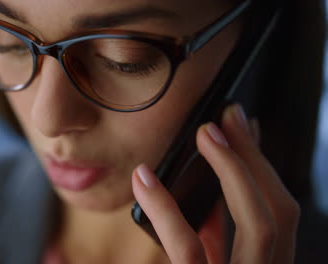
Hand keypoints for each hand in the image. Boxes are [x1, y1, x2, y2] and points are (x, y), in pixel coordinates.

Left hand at [132, 104, 299, 262]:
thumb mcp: (209, 261)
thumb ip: (211, 234)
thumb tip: (208, 188)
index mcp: (262, 263)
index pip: (278, 213)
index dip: (261, 167)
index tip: (243, 127)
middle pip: (278, 212)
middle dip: (254, 158)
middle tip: (229, 117)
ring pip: (258, 226)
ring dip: (234, 171)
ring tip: (206, 134)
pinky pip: (188, 248)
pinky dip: (166, 210)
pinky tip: (144, 178)